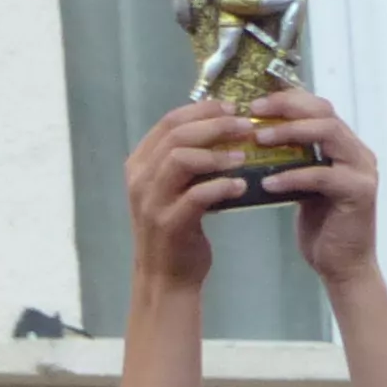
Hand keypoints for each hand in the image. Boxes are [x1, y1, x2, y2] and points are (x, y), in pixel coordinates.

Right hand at [126, 99, 250, 290]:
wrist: (166, 278)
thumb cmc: (177, 230)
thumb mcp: (174, 189)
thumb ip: (188, 160)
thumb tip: (226, 127)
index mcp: (140, 165)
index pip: (169, 122)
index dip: (203, 109)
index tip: (234, 108)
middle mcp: (140, 180)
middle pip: (177, 135)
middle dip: (216, 125)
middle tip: (246, 126)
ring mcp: (151, 202)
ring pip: (181, 159)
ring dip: (217, 153)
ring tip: (244, 155)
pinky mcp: (168, 224)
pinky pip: (197, 195)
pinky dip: (222, 186)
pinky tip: (240, 186)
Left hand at [254, 90, 381, 284]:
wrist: (342, 266)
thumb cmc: (320, 227)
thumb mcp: (302, 188)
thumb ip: (293, 163)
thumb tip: (255, 145)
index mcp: (344, 146)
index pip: (319, 108)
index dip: (289, 100)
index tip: (255, 102)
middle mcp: (357, 152)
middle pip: (325, 113)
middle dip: (288, 108)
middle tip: (253, 112)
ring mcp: (362, 170)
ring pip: (329, 135)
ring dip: (291, 133)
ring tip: (258, 139)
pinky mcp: (359, 193)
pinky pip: (322, 177)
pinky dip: (293, 177)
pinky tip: (267, 182)